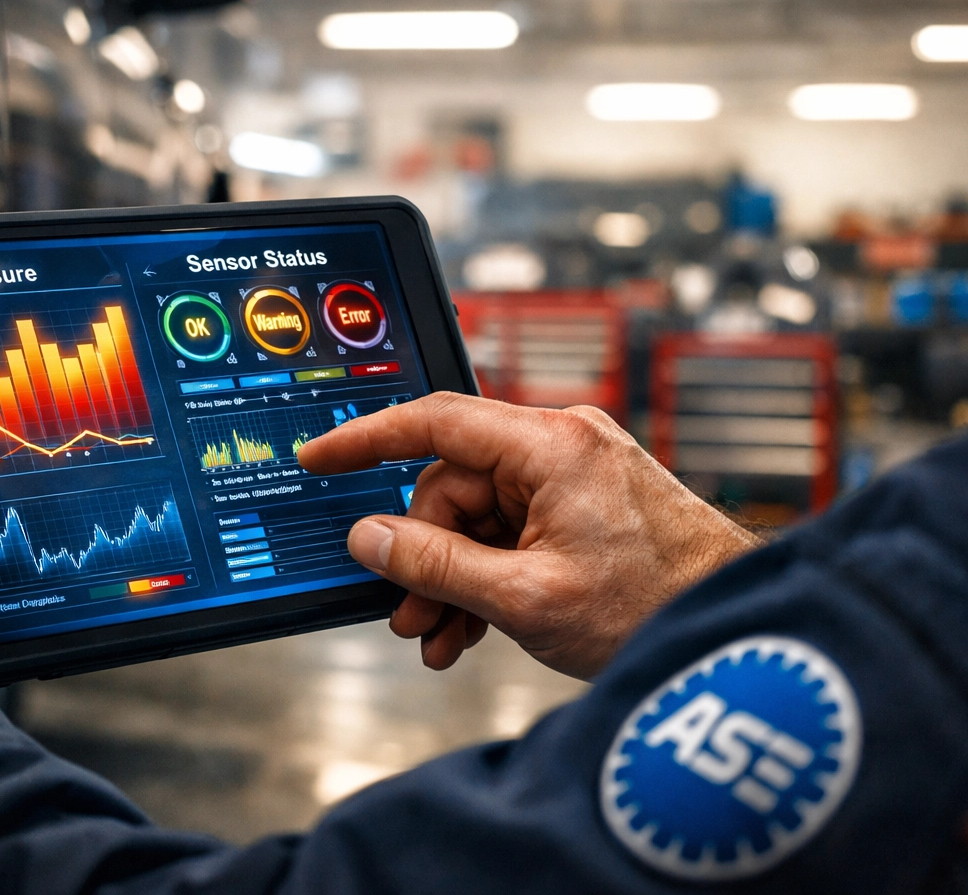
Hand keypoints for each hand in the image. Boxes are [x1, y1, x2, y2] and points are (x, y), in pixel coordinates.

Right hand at [295, 393, 756, 679]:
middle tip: (410, 617)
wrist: (738, 631)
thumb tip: (369, 539)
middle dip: (423, 556)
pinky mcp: (584, 507)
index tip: (319, 457)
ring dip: (453, 577)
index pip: (433, 421)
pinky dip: (487, 576)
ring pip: (479, 517)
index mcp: (551, 445)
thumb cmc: (658, 606)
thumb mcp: (526, 596)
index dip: (365, 439)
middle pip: (452, 486)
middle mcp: (562, 446)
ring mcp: (575, 475)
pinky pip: (511, 530)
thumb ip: (436, 563)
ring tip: (441, 637)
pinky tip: (473, 629)